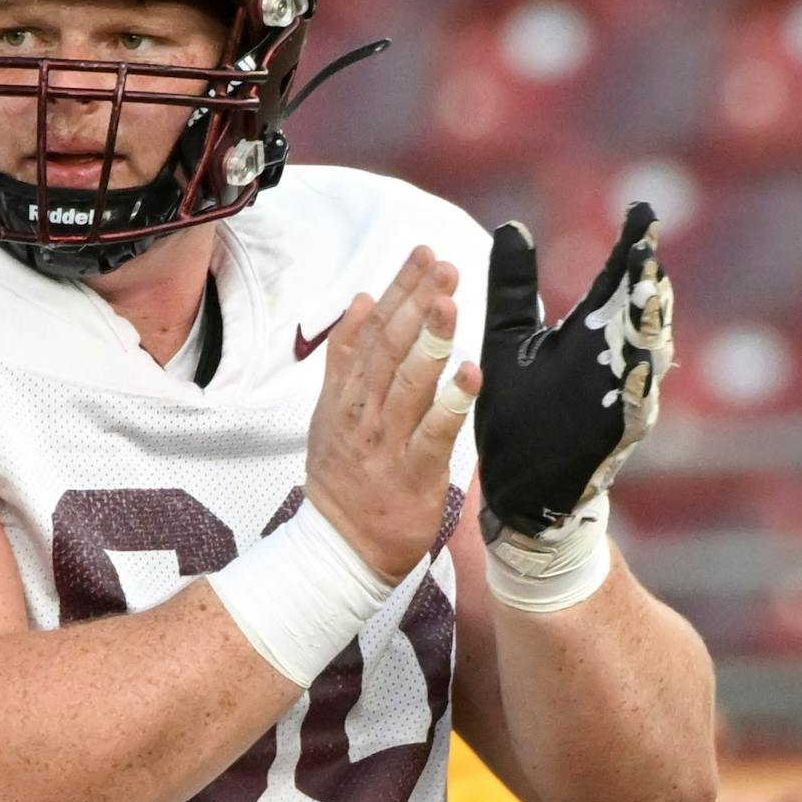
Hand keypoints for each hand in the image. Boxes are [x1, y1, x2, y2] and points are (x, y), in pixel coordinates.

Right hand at [304, 246, 481, 580]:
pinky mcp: (412, 474)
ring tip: (450, 302)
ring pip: (407, 382)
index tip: (423, 253)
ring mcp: (384, 442)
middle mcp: (362, 410)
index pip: (371, 328)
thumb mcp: (330, 411)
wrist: (339, 548)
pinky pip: (433, 434)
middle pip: (389, 346)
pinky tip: (471, 375)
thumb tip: (362, 299)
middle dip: (415, 302)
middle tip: (443, 264)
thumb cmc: (344, 477)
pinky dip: (450, 403)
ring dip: (429, 339)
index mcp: (346, 392)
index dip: (397, 289)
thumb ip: (347, 356)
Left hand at [475, 202, 673, 539]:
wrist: (524, 487)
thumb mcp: (509, 339)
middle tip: (647, 248)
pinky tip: (640, 370)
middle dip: (646, 284)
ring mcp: (617, 401)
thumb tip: (512, 226)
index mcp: (589, 334)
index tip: (642, 211)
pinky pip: (629, 413)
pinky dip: (636, 392)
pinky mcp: (609, 439)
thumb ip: (514, 287)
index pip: (615, 282)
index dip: (630, 249)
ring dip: (647, 331)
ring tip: (647, 297)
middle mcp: (612, 362)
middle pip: (638, 316)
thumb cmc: (521, 409)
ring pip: (644, 361)